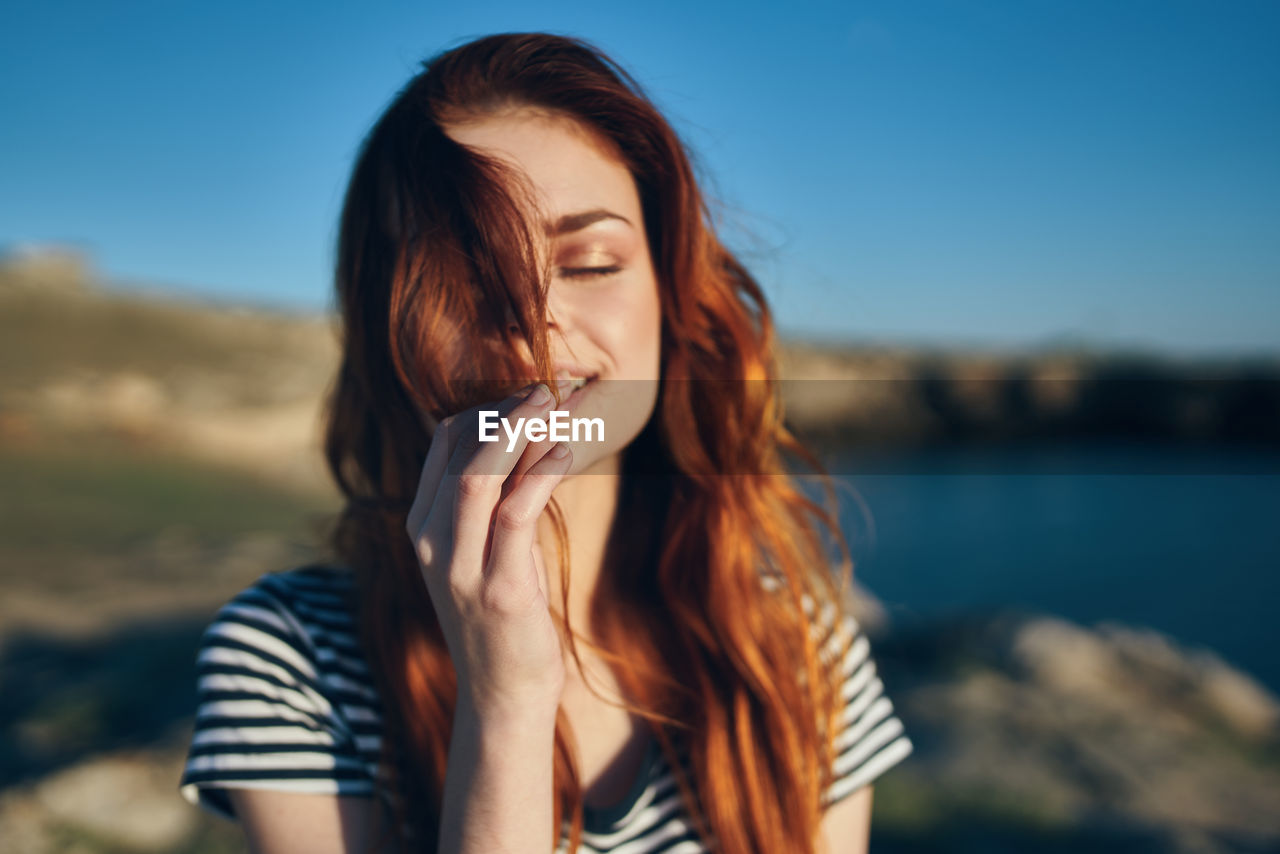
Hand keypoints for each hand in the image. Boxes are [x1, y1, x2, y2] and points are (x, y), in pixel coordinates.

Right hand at [405, 383, 572, 720]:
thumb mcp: (485, 550)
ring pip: (479, 477)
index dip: (487, 406)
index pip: (444, 442)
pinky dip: (541, 474)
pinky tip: (564, 452)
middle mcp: (431, 543)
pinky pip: (517, 515)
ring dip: (520, 431)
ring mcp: (460, 569)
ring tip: (555, 402)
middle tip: (549, 386)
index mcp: (423, 526)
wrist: (503, 695)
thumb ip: (493, 502)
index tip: (528, 390)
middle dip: (506, 409)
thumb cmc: (501, 616)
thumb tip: (525, 437)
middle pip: (460, 450)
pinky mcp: (500, 591)